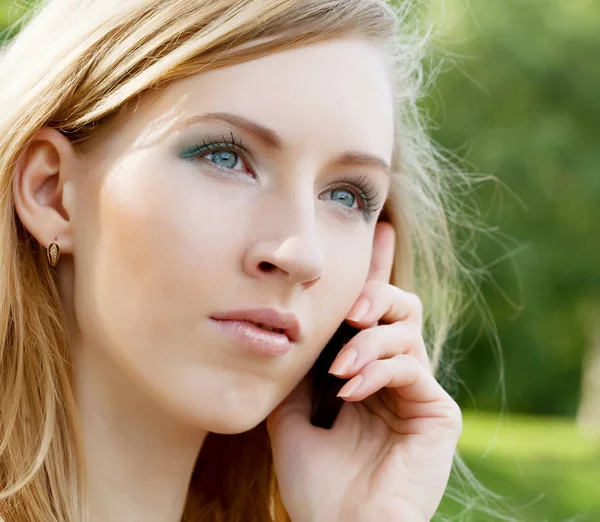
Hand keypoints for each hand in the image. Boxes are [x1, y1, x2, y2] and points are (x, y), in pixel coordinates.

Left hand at [266, 222, 462, 521]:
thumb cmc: (312, 476)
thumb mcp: (291, 407)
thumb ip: (301, 362)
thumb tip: (296, 318)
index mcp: (363, 367)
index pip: (373, 309)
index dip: (377, 269)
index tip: (376, 229)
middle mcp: (394, 372)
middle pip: (399, 305)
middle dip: (373, 296)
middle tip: (346, 310)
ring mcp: (418, 390)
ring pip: (406, 329)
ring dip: (368, 341)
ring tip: (339, 369)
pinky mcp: (438, 411)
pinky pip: (412, 366)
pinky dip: (379, 368)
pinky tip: (350, 388)